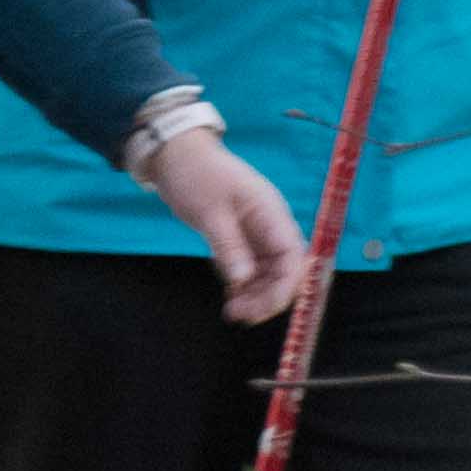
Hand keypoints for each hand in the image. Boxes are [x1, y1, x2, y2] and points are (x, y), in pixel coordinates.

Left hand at [141, 124, 309, 325]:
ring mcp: (258, 234)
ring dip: (255, 296)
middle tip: (238, 314)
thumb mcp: (210, 213)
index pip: (293, 256)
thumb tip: (244, 280)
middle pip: (285, 271)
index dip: (286, 286)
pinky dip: (243, 286)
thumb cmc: (196, 176)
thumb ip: (229, 247)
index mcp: (271, 214)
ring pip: (269, 275)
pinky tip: (229, 296)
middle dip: (268, 297)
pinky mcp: (243, 241)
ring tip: (231, 310)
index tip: (264, 308)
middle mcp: (271, 226)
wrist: (177, 156)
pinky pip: (252, 271)